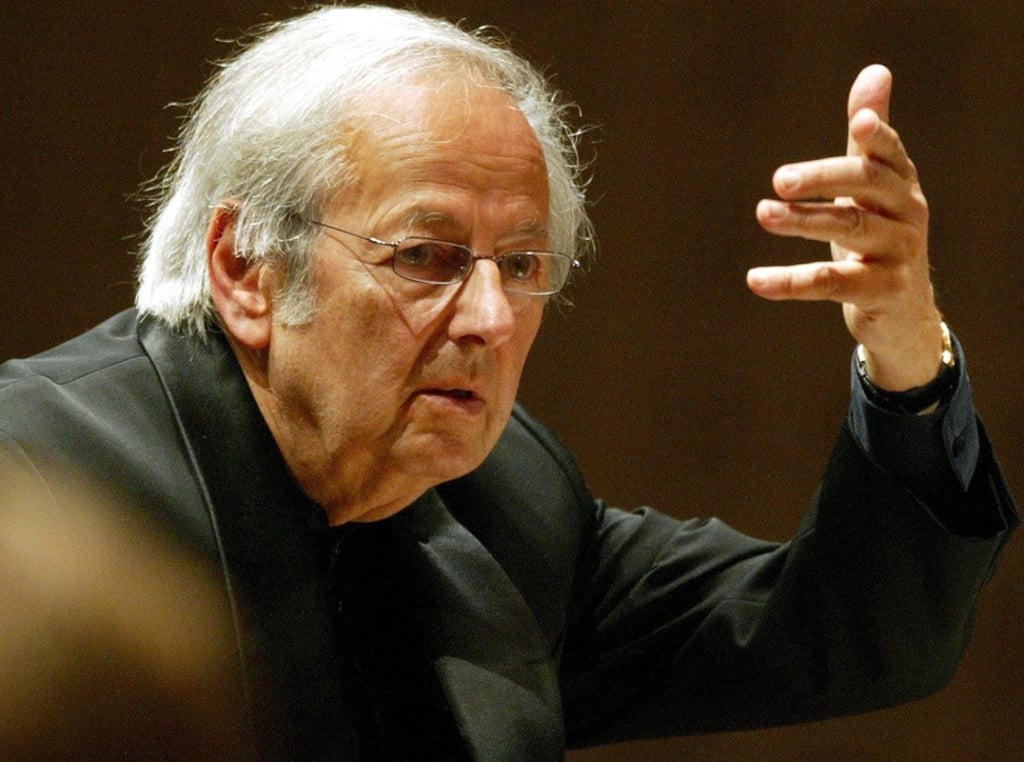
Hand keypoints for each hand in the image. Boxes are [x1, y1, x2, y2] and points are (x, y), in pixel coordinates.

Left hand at [747, 64, 943, 390]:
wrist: (904, 313)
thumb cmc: (879, 237)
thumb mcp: (873, 188)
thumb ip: (867, 138)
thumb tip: (874, 72)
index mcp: (900, 183)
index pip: (888, 153)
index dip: (878, 137)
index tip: (859, 125)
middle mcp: (906, 213)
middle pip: (865, 186)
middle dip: (822, 178)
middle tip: (778, 180)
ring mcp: (899, 254)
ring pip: (849, 230)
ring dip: (802, 221)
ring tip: (763, 213)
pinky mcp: (883, 292)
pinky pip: (832, 283)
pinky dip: (791, 282)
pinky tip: (756, 280)